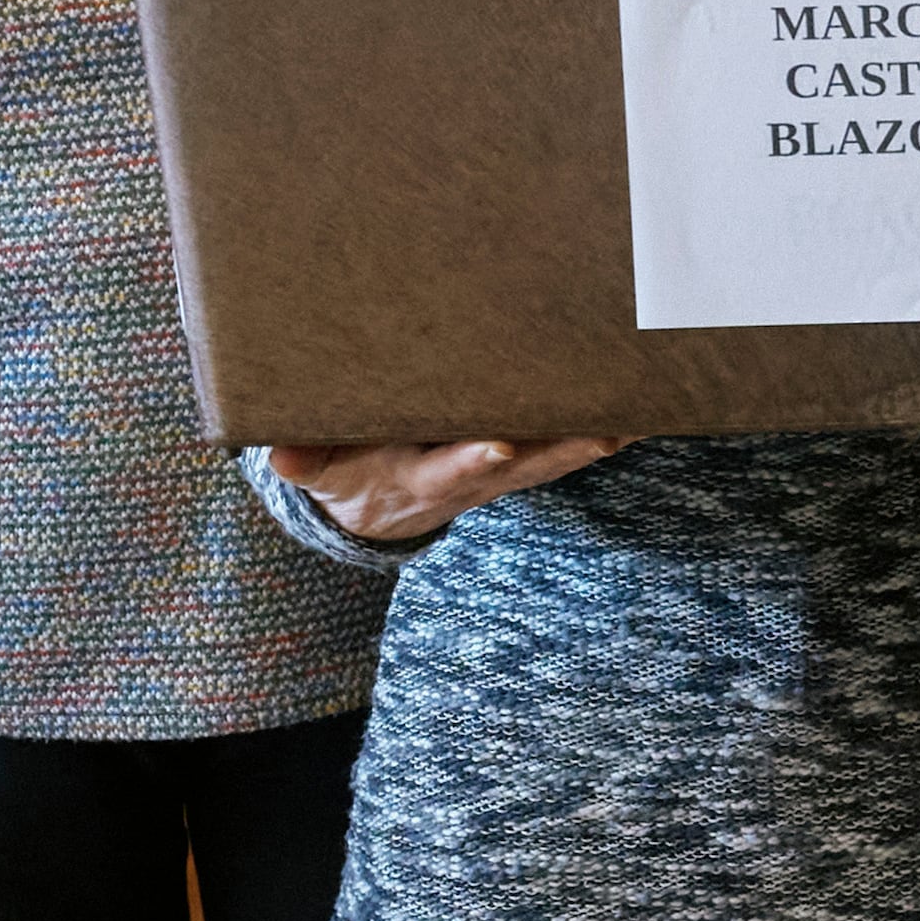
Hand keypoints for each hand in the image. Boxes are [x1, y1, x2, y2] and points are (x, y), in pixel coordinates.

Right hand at [266, 438, 623, 548]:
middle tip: (605, 428)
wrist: (374, 509)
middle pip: (524, 466)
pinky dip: (597, 432)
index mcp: (420, 480)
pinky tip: (638, 412)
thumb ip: (307, 462)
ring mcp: (501, 475)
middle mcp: (471, 481)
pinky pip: (564, 449)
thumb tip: (281, 456)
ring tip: (638, 416)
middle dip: (563, 448)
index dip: (474, 460)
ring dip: (593, 440)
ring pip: (555, 458)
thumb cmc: (348, 475)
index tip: (499, 444)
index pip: (451, 470)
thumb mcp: (320, 472)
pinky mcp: (521, 462)